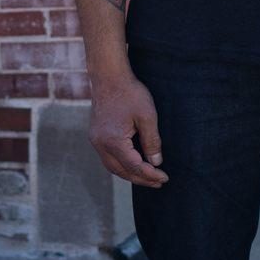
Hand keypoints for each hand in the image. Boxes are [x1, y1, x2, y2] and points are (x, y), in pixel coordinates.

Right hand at [88, 72, 169, 187]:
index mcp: (113, 141)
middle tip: (158, 182)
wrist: (109, 76)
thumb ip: (152, 141)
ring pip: (113, 167)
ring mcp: (96, 141)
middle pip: (122, 171)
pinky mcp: (95, 135)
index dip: (150, 174)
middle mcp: (101, 145)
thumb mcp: (147, 115)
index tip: (164, 177)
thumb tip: (156, 162)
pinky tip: (132, 163)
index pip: (134, 166)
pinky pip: (108, 158)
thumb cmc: (130, 92)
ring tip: (147, 176)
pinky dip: (121, 164)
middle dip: (141, 179)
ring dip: (130, 174)